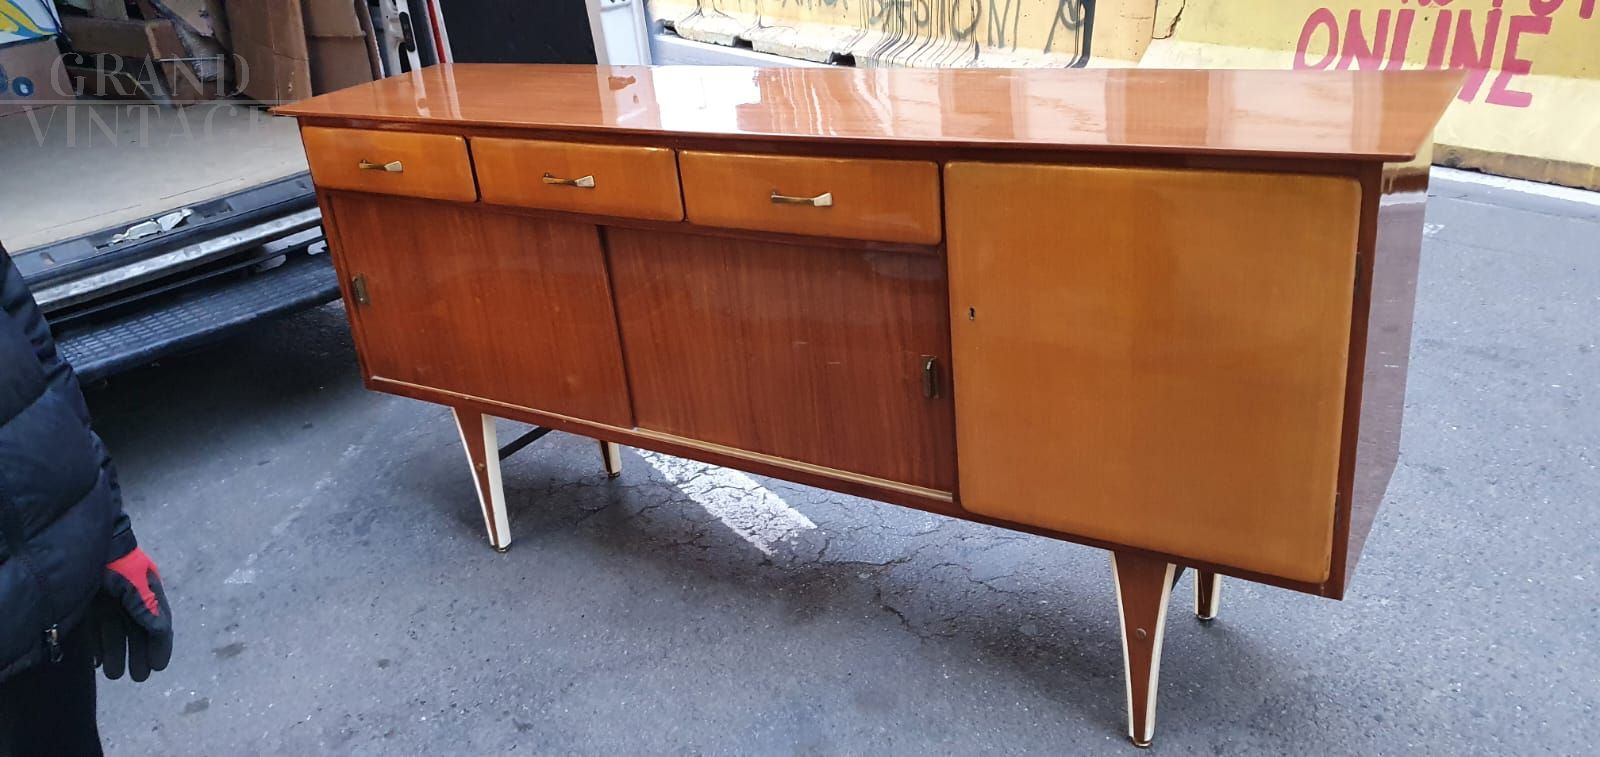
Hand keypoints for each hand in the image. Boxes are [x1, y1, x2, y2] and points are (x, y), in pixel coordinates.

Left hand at [94, 547, 172, 681]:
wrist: (83, 544)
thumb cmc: (114, 562)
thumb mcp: (134, 584)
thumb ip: (147, 607)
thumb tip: (160, 632)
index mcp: (146, 591)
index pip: (158, 622)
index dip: (160, 645)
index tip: (158, 666)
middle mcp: (128, 598)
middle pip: (136, 631)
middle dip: (138, 654)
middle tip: (139, 677)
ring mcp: (107, 602)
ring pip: (115, 633)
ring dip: (117, 653)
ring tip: (115, 675)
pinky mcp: (87, 605)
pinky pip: (96, 630)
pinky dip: (98, 646)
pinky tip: (98, 661)